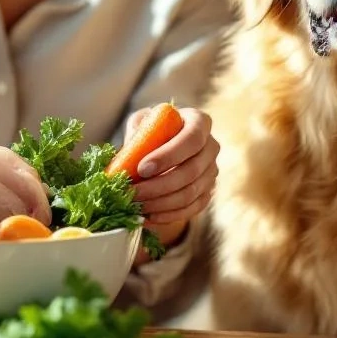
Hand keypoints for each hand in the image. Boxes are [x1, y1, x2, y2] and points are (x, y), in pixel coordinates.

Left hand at [125, 106, 217, 243]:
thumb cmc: (152, 128)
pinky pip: (191, 209)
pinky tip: (147, 216)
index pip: (192, 139)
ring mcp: (211, 172)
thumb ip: (136, 134)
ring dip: (160, 203)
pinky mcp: (207, 193)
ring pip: (190, 194)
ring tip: (136, 205)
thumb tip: (125, 161)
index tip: (142, 168)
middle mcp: (211, 147)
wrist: (164, 143)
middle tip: (132, 192)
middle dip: (159, 185)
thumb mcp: (142, 121)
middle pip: (191, 171)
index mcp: (199, 122)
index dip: (168, 156)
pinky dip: (168, 216)